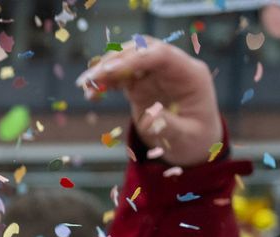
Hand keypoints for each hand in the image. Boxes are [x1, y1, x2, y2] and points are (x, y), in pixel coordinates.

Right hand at [80, 38, 223, 167]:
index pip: (161, 55)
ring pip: (128, 59)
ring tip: (85, 87)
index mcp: (190, 75)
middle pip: (142, 50)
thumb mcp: (186, 138)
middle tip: (90, 80)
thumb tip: (149, 118)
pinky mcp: (143, 83)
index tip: (109, 71)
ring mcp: (157, 74)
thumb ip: (169, 127)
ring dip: (105, 69)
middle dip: (114, 61)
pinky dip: (105, 82)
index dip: (135, 59)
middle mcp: (173, 68)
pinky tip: (91, 93)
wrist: (194, 143)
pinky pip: (121, 76)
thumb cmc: (195, 140)